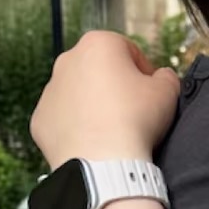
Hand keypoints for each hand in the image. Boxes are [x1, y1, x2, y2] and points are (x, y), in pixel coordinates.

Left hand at [31, 31, 180, 170]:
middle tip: (131, 115)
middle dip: (114, 88)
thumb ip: (167, 77)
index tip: (151, 95)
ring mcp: (50, 90)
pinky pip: (62, 120)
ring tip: (111, 132)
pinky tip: (92, 144)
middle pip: (98, 71)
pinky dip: (76, 129)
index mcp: (98, 44)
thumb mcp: (168, 92)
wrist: (103, 165)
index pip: (128, 52)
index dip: (144, 73)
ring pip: (77, 95)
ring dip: (93, 108)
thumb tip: (162, 77)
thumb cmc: (135, 123)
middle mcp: (67, 60)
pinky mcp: (40, 119)